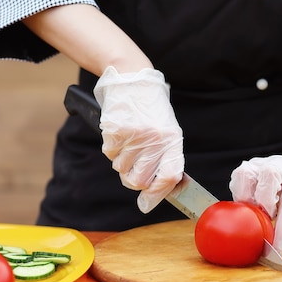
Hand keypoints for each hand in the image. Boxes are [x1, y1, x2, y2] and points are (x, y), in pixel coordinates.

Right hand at [94, 66, 183, 212]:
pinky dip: (112, 149)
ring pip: (121, 169)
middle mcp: (155, 139)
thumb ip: (163, 161)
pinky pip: (110, 154)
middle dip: (134, 181)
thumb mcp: (166, 131)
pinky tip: (120, 134)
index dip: (158, 194)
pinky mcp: (115, 130)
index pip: (169, 177)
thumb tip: (150, 199)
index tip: (148, 202)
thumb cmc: (151, 111)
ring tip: (129, 142)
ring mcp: (134, 135)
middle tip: (134, 168)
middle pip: (140, 181)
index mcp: (172, 140)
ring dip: (122, 162)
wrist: (133, 79)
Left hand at [229, 144, 281, 253]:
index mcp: (261, 166)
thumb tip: (237, 226)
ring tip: (276, 249)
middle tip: (262, 227)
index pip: (245, 174)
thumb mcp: (262, 182)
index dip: (243, 195)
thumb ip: (249, 197)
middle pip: (270, 176)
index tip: (245, 214)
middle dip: (265, 203)